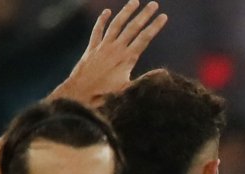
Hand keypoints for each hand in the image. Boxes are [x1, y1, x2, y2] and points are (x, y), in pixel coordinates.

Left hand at [50, 0, 167, 106]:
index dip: (155, 26)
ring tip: (135, 2)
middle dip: (144, 15)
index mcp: (127, 58)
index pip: (145, 38)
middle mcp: (116, 48)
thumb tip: (163, 72)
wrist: (80, 93)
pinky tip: (107, 11)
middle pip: (133, 27)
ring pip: (116, 24)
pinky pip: (97, 30)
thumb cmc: (105, 94)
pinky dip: (102, 20)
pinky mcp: (92, 48)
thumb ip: (145, 80)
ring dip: (126, 12)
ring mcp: (103, 46)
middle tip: (154, 4)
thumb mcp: (128, 89)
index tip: (163, 17)